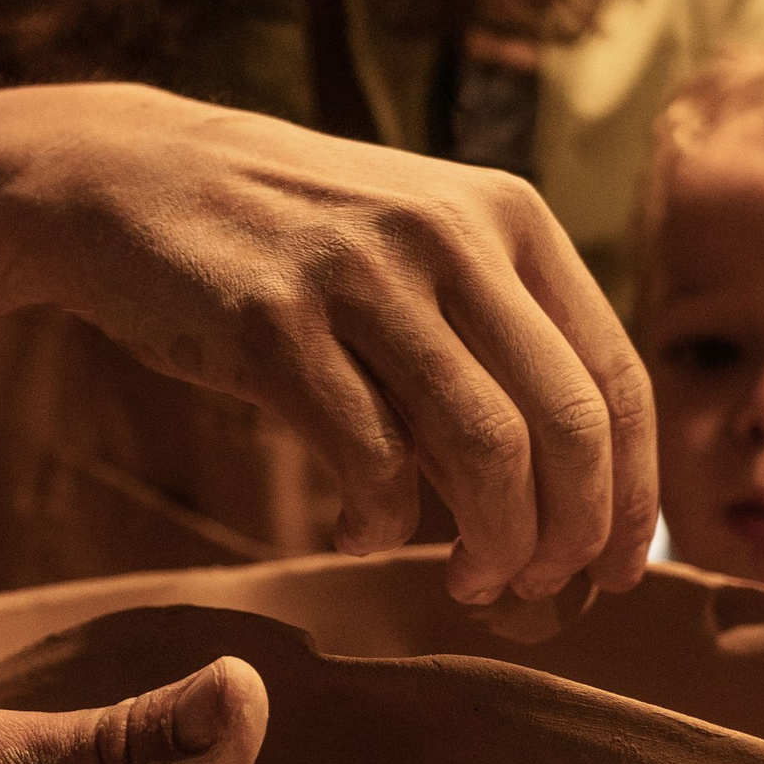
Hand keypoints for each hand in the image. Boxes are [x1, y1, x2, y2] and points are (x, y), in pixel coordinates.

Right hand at [10, 88, 657, 608]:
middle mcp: (451, 238)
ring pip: (485, 448)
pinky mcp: (273, 324)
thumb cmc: (289, 236)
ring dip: (492, 545)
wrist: (133, 175)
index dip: (631, 492)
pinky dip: (379, 523)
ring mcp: (361, 277)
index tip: (618, 567)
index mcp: (509, 218)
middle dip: (570, 535)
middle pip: (568, 425)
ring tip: (466, 579)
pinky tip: (360, 532)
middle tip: (539, 589)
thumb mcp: (416, 244)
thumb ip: (492, 336)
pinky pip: (367, 457)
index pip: (615, 377)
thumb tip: (569, 487)